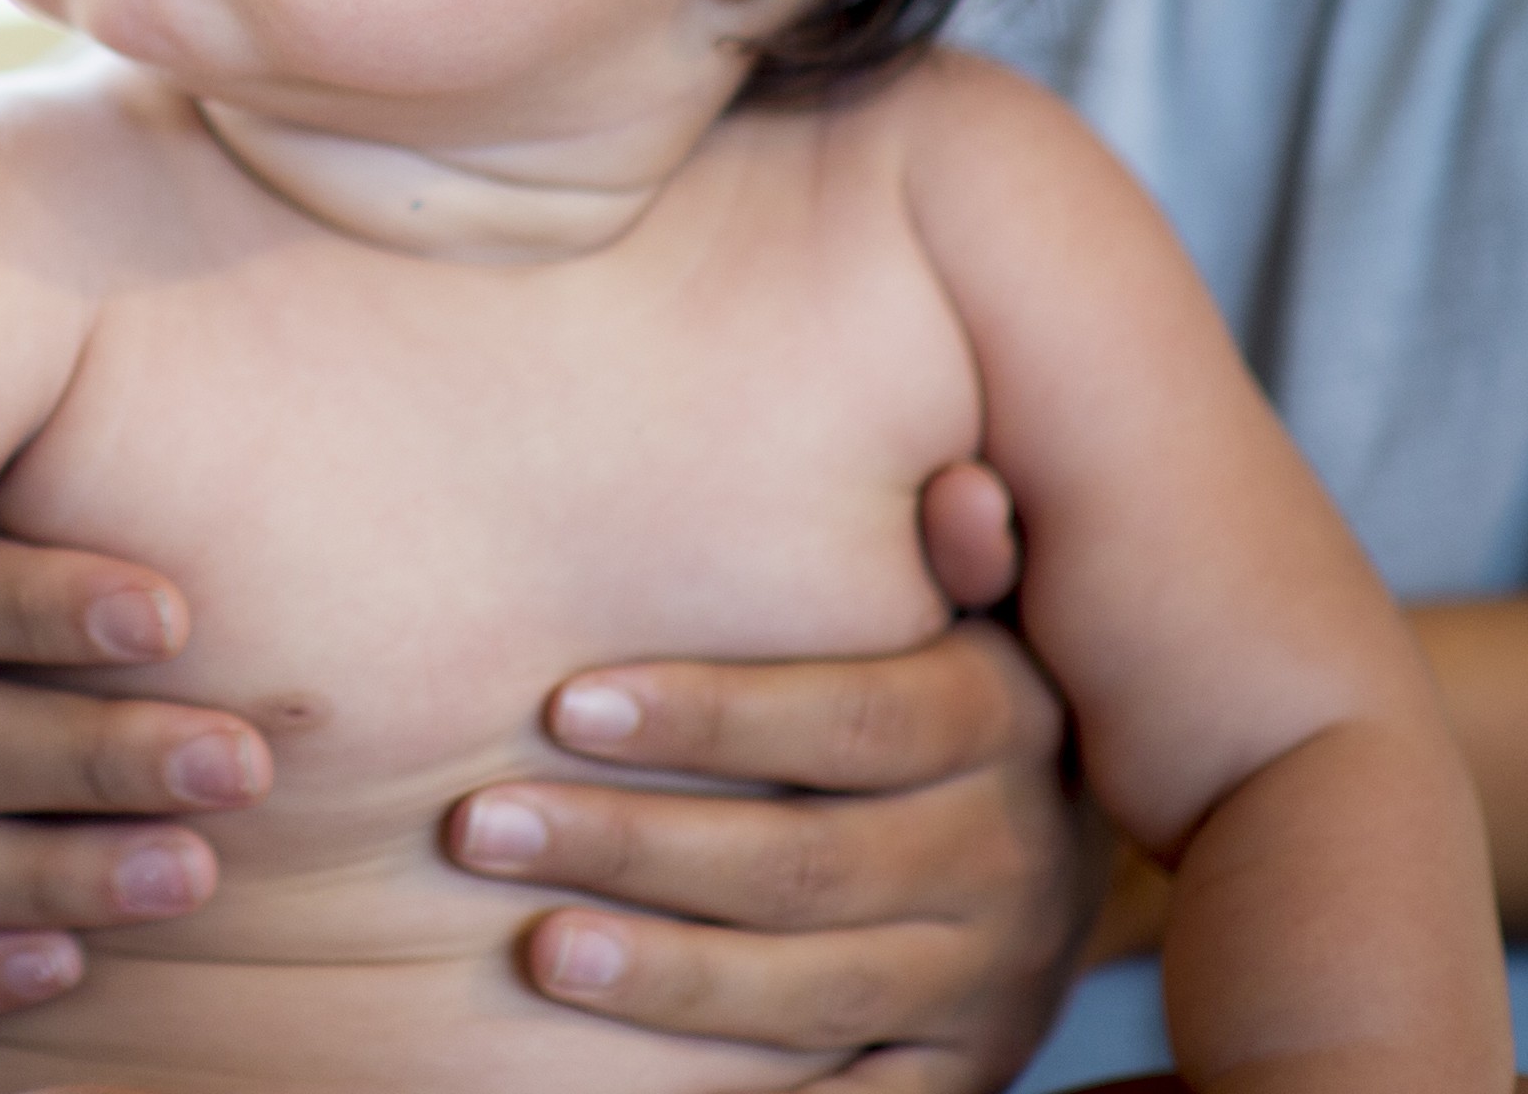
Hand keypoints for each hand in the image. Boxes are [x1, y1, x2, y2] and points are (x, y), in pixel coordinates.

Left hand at [437, 464, 1098, 1090]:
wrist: (1046, 848)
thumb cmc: (934, 680)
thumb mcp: (959, 604)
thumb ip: (945, 553)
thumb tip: (962, 491)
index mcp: (1003, 724)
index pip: (856, 720)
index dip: (711, 715)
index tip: (562, 704)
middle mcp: (1008, 861)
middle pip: (807, 863)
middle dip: (634, 847)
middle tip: (481, 827)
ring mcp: (984, 983)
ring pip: (811, 991)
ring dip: (664, 975)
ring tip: (534, 947)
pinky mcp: (954, 1073)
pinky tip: (621, 1075)